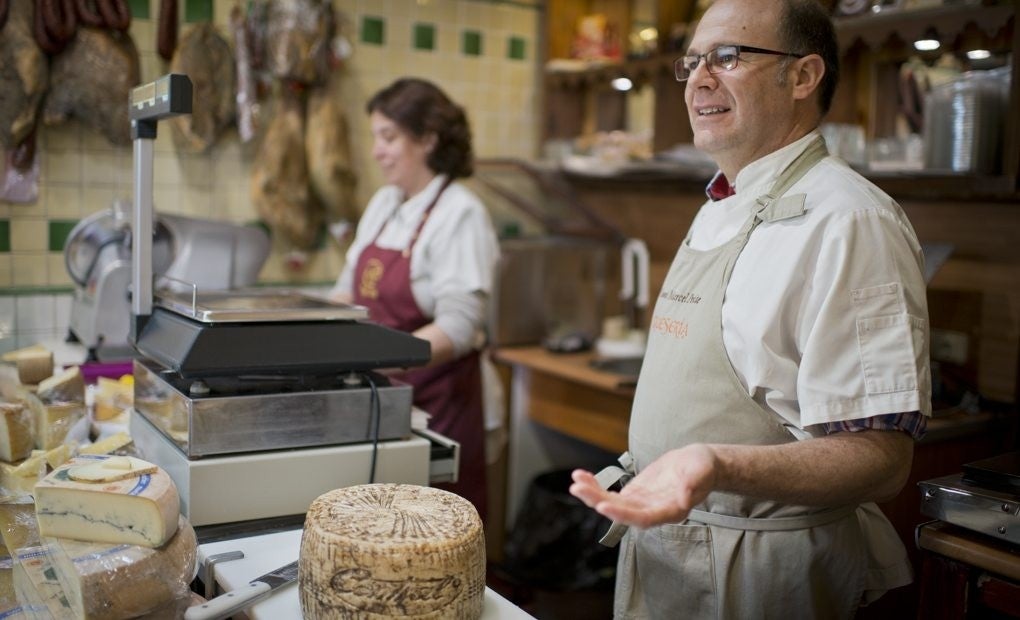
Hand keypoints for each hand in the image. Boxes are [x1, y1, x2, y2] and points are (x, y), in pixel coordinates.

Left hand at [569, 444, 719, 527]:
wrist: (698, 464)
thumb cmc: (703, 467)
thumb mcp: (702, 470)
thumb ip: (694, 483)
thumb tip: (684, 497)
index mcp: (670, 511)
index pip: (643, 518)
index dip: (623, 515)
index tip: (602, 507)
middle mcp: (652, 511)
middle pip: (621, 512)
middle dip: (598, 501)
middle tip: (577, 488)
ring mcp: (640, 504)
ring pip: (612, 504)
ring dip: (592, 494)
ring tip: (575, 480)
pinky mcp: (634, 494)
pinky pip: (611, 494)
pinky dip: (596, 486)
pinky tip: (582, 476)